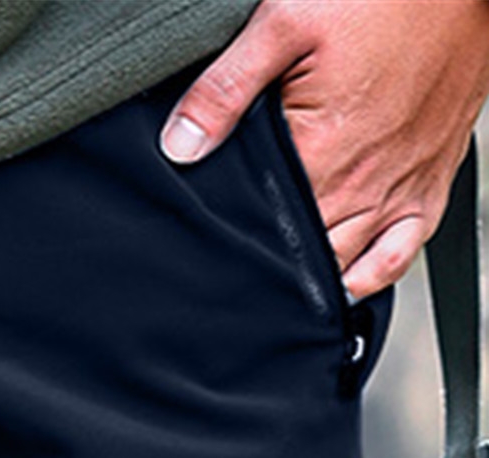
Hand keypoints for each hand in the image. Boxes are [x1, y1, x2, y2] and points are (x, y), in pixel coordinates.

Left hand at [159, 0, 488, 298]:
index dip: (235, 240)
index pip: (265, 230)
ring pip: (346, 265)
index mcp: (322, 154)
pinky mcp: (432, 181)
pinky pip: (400, 254)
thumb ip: (227, 89)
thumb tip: (180, 146)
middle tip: (238, 263)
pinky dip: (370, 275)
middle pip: (303, 257)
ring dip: (314, 275)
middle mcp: (365, 185)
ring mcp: (403, 188)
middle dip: (269, 264)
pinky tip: (344, 278)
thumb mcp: (285, 23)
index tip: (213, 244)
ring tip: (280, 276)